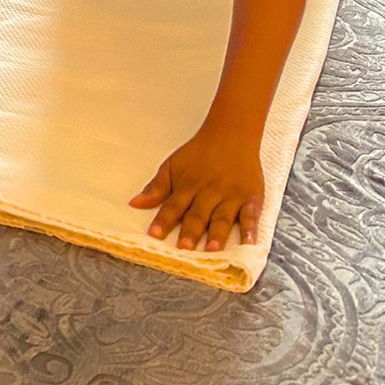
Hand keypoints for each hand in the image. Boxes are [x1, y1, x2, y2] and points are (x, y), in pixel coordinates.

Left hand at [129, 119, 264, 251]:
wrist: (231, 134)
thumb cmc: (198, 152)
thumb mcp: (173, 165)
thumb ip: (156, 187)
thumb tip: (134, 204)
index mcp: (188, 186)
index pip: (173, 206)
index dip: (163, 220)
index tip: (154, 235)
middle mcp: (209, 193)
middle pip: (198, 214)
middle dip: (190, 231)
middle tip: (183, 248)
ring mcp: (231, 196)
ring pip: (222, 218)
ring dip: (217, 234)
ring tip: (211, 250)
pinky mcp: (251, 198)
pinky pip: (251, 215)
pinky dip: (251, 229)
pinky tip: (249, 243)